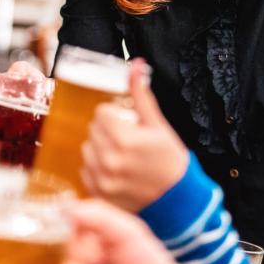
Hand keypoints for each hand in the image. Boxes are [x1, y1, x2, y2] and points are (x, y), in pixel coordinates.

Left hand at [80, 59, 188, 211]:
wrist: (178, 199)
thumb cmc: (170, 159)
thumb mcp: (158, 124)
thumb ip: (141, 95)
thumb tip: (136, 64)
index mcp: (124, 139)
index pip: (100, 113)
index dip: (114, 115)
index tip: (126, 123)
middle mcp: (109, 160)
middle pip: (93, 130)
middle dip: (107, 131)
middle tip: (125, 139)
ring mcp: (102, 180)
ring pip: (87, 149)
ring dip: (99, 149)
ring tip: (119, 155)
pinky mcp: (99, 194)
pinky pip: (85, 171)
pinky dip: (96, 169)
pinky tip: (114, 170)